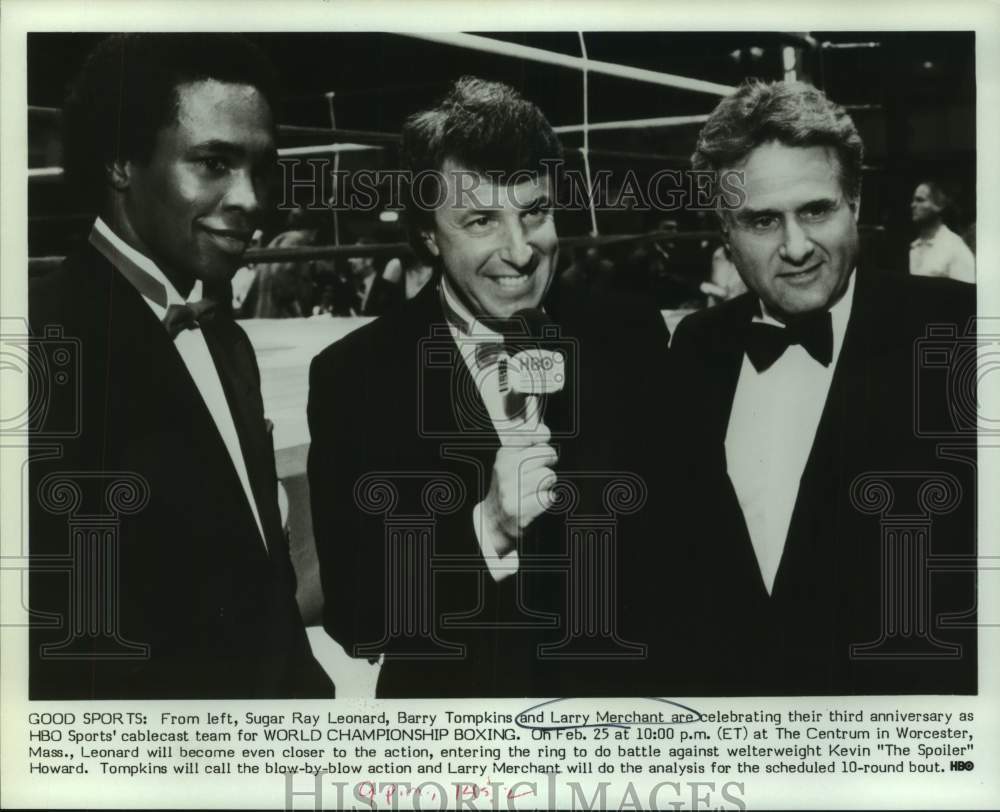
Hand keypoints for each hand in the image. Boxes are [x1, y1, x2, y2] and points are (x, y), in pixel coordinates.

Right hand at [479, 424, 557, 554]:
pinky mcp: (517, 509)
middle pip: (545, 453)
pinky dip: (546, 499)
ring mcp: (510, 489)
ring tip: (536, 488)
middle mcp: (505, 469)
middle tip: (541, 469)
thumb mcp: (510, 458)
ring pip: (548, 476)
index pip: (529, 432)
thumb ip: (524, 439)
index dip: (542, 435)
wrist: (494, 518)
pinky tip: (536, 501)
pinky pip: (548, 497)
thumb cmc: (509, 485)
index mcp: (504, 453)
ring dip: (547, 484)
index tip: (544, 441)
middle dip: (548, 462)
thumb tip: (536, 426)